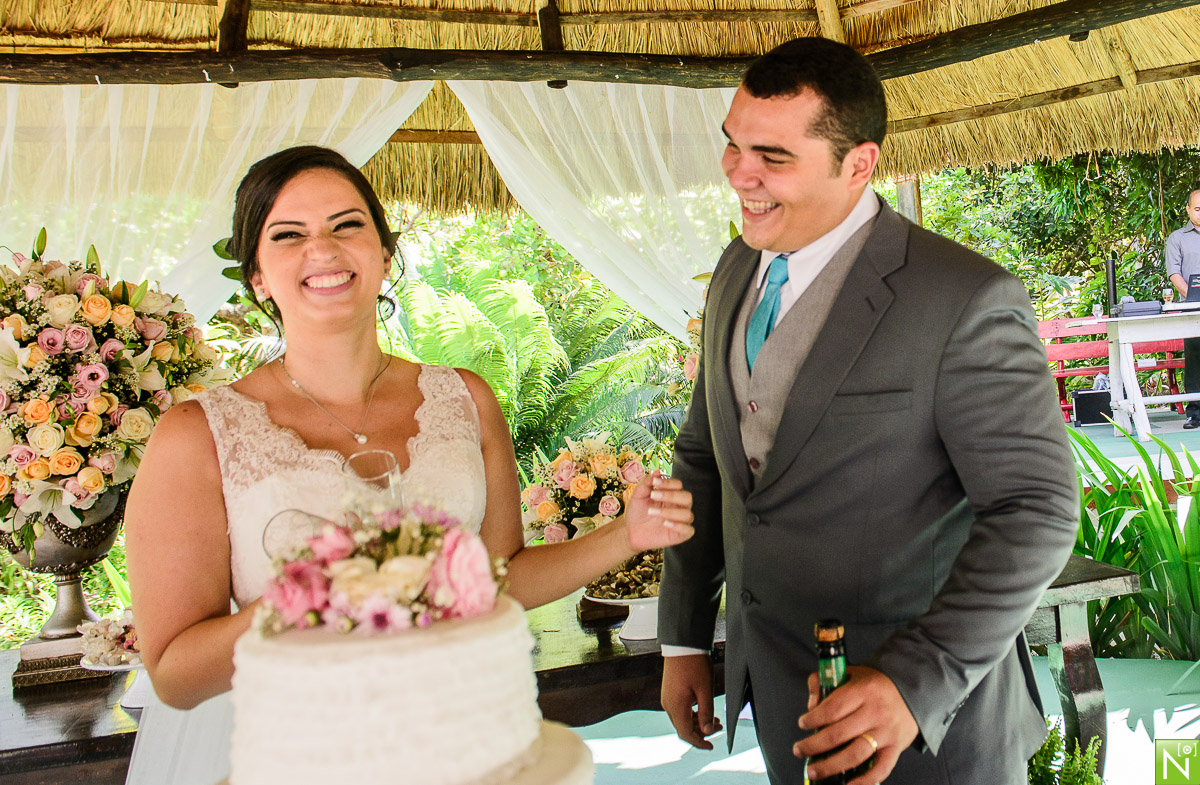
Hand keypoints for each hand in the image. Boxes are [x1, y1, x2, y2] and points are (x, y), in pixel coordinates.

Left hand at [623, 471, 694, 551]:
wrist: (629, 532)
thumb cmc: (636, 512)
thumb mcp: (638, 495)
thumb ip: (646, 483)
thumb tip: (657, 472)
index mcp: (671, 495)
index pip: (678, 485)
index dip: (668, 483)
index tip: (654, 483)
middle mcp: (678, 507)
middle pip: (687, 497)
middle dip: (671, 495)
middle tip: (653, 496)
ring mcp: (680, 521)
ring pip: (688, 514)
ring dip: (670, 512)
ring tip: (651, 512)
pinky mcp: (679, 535)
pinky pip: (689, 530)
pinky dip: (679, 526)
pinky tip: (665, 523)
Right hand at [661, 653, 722, 749]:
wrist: (682, 646)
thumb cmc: (694, 665)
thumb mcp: (705, 690)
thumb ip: (707, 713)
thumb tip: (708, 732)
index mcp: (676, 706)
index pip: (686, 734)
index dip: (699, 742)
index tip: (711, 746)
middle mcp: (668, 704)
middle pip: (683, 728)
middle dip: (701, 732)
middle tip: (719, 727)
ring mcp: (667, 698)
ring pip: (681, 719)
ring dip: (697, 723)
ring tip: (714, 719)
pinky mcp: (669, 692)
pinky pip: (679, 710)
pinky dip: (691, 714)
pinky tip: (703, 710)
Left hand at [793, 666, 917, 784]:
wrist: (911, 691)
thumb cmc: (873, 685)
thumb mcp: (850, 673)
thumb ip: (824, 682)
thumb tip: (812, 706)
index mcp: (862, 691)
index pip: (832, 708)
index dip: (814, 719)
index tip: (803, 724)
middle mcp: (875, 712)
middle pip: (839, 734)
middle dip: (813, 745)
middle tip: (799, 750)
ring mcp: (886, 732)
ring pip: (855, 754)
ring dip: (831, 765)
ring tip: (813, 770)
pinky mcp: (896, 747)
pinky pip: (881, 768)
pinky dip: (865, 781)